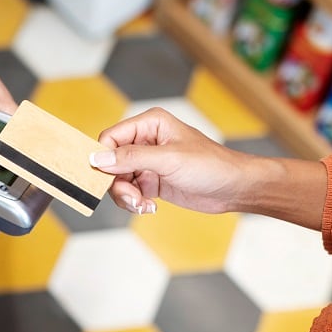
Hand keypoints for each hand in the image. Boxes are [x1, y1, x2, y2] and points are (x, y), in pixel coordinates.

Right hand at [90, 108, 256, 215]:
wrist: (233, 188)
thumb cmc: (210, 165)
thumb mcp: (168, 160)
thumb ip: (131, 158)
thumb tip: (98, 159)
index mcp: (150, 124)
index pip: (111, 138)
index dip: (103, 158)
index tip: (104, 178)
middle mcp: (145, 141)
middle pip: (111, 162)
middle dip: (117, 183)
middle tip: (131, 198)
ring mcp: (148, 163)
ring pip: (118, 180)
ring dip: (126, 196)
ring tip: (142, 204)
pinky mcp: (152, 181)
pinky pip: (130, 192)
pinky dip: (134, 202)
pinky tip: (149, 206)